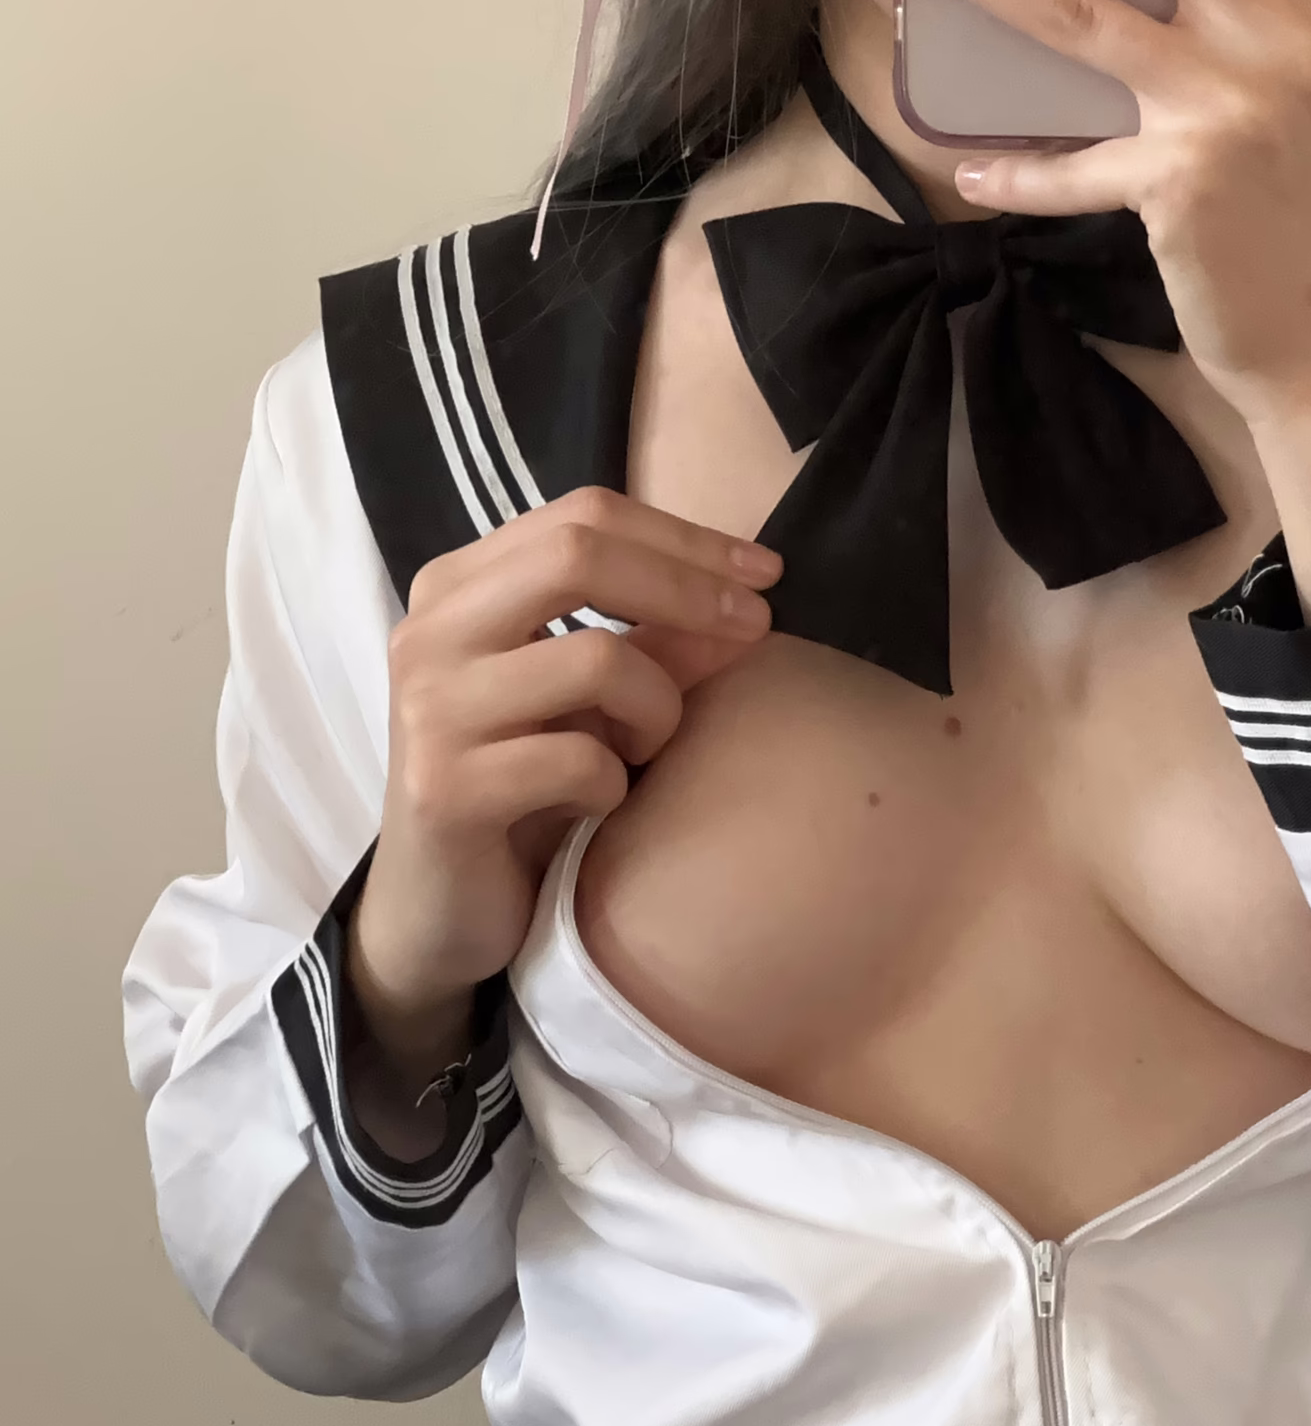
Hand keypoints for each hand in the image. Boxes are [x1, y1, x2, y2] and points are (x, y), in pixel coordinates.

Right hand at [349, 492, 779, 1084]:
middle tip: (756, 629)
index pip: (584, 514)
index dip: (685, 536)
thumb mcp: (589, 695)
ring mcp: (430, 708)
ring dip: (657, 707)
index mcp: (458, 585)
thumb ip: (652, 636)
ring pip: (596, 658)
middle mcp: (430, 631)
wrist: (434, 911)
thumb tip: (750, 596)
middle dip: (687, 587)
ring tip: (646, 747)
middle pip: (579, 555)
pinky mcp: (444, 789)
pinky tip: (600, 803)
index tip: (765, 572)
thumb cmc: (522, 782)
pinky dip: (617, 782)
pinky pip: (581, 760)